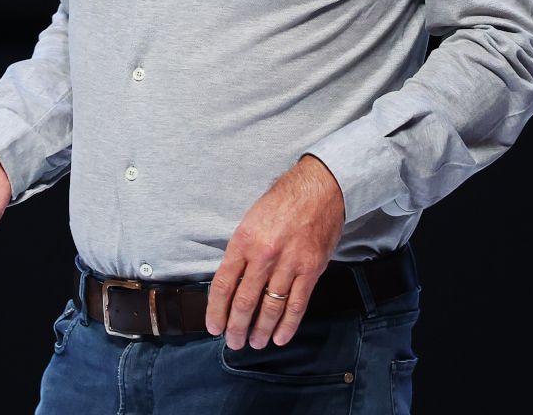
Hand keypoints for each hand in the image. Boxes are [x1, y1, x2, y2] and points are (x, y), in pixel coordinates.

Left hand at [205, 156, 345, 349]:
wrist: (319, 189)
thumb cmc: (282, 202)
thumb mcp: (250, 220)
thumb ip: (241, 251)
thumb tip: (231, 282)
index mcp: (243, 241)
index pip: (223, 284)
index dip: (216, 310)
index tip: (213, 326)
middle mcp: (264, 255)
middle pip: (244, 301)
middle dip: (236, 326)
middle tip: (232, 342)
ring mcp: (289, 264)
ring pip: (270, 307)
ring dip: (260, 330)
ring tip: (254, 343)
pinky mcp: (311, 270)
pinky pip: (297, 304)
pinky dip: (287, 325)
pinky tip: (280, 337)